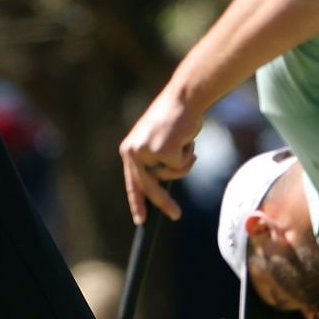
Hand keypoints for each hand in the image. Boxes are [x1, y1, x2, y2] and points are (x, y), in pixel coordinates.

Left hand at [119, 89, 201, 224]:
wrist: (183, 97)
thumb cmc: (175, 118)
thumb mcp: (157, 141)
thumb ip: (154, 161)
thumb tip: (161, 186)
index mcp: (129, 150)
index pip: (132, 182)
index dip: (136, 202)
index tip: (140, 220)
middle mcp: (134, 151)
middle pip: (148, 186)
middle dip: (163, 203)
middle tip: (176, 215)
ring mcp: (148, 151)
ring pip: (170, 175)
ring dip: (183, 163)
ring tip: (183, 142)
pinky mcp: (164, 151)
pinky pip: (182, 166)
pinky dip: (189, 155)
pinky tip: (187, 138)